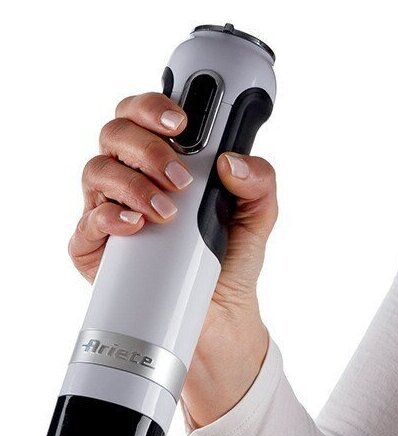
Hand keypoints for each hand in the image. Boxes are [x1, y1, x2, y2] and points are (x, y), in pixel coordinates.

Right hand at [69, 92, 277, 426]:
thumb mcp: (256, 217)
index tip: (182, 123)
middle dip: (148, 148)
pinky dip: (108, 218)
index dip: (154, 106)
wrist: (218, 314)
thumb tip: (232, 162)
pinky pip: (87, 223)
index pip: (144, 115)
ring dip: (132, 184)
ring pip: (97, 171)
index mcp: (162, 161)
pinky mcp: (95, 249)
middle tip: (181, 178)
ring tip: (167, 212)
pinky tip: (135, 226)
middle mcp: (131, 179)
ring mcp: (108, 212)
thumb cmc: (230, 260)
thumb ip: (259, 182)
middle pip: (116, 134)